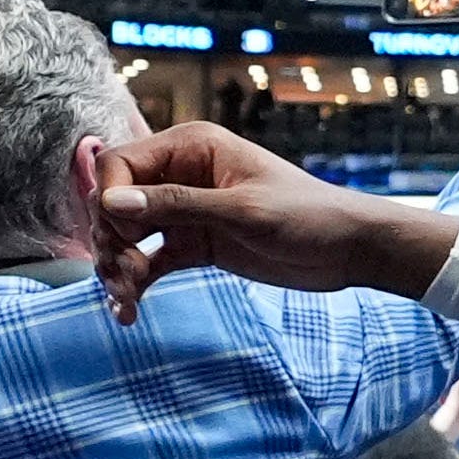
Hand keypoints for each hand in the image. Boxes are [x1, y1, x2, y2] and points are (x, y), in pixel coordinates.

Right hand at [88, 124, 457, 316]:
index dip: (109, 200)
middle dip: (110, 241)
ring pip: (127, 236)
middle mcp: (181, 174)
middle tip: (124, 276)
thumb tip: (112, 202)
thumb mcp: (241, 210)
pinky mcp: (193, 245)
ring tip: (126, 300)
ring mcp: (185, 212)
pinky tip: (129, 312)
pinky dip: (135, 284)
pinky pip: (149, 262)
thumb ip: (176, 205)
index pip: (120, 164)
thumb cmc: (307, 215)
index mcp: (192, 147)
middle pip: (116, 203)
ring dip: (117, 267)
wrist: (349, 250)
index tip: (120, 238)